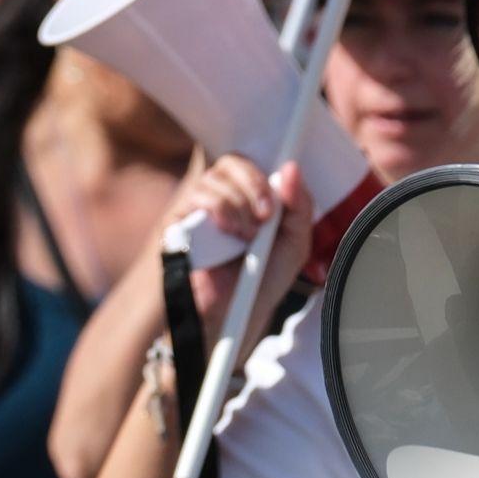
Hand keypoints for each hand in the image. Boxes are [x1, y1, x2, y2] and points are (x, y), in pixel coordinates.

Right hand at [168, 155, 313, 345]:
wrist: (235, 316)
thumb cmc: (262, 281)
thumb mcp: (294, 245)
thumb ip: (300, 207)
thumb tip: (291, 168)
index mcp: (250, 198)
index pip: (251, 161)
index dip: (265, 165)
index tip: (284, 175)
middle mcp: (222, 198)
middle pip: (231, 161)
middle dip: (254, 183)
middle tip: (267, 214)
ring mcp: (198, 210)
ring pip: (215, 179)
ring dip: (239, 205)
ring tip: (248, 237)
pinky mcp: (178, 223)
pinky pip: (196, 198)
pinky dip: (220, 211)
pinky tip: (231, 235)